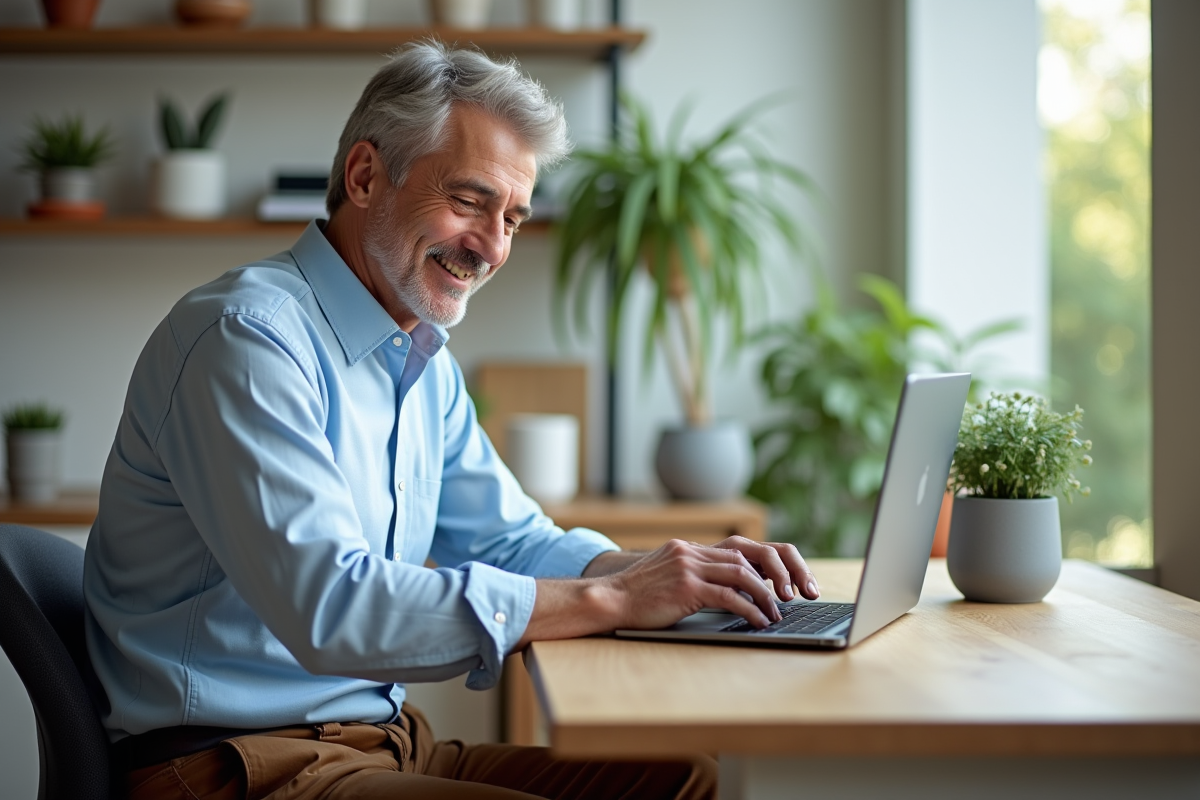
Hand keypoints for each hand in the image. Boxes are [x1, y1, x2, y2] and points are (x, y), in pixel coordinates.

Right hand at [600, 538, 818, 630]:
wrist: (610, 600)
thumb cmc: (639, 598)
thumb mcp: (669, 577)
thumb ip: (695, 575)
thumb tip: (730, 590)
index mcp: (689, 548)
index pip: (739, 548)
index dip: (765, 563)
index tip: (782, 581)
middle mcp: (692, 552)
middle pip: (748, 556)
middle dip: (776, 575)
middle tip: (792, 595)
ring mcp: (689, 567)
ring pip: (743, 575)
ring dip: (766, 596)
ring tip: (777, 613)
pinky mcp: (687, 587)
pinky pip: (729, 597)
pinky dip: (750, 610)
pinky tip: (759, 621)